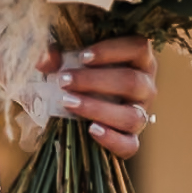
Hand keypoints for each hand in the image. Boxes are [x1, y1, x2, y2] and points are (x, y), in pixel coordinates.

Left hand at [39, 36, 156, 159]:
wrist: (74, 97)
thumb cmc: (76, 67)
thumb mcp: (67, 54)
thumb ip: (54, 53)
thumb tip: (46, 61)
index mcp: (138, 58)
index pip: (138, 47)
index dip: (112, 51)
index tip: (82, 57)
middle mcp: (145, 85)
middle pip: (132, 82)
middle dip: (95, 81)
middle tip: (64, 81)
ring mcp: (141, 113)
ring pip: (132, 115)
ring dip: (98, 109)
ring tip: (68, 102)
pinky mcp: (131, 137)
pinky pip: (130, 145)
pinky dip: (112, 139)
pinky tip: (91, 129)